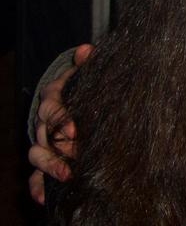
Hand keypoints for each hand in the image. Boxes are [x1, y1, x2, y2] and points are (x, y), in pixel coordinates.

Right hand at [28, 44, 93, 203]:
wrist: (75, 99)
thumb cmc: (83, 87)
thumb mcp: (85, 74)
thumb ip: (87, 63)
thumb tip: (88, 49)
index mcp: (54, 98)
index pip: (51, 107)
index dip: (60, 118)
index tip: (74, 129)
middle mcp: (44, 120)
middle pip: (44, 134)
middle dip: (59, 146)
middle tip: (76, 155)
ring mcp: (43, 140)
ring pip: (37, 154)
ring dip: (50, 165)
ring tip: (67, 175)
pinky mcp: (45, 158)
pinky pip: (34, 175)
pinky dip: (37, 186)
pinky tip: (44, 197)